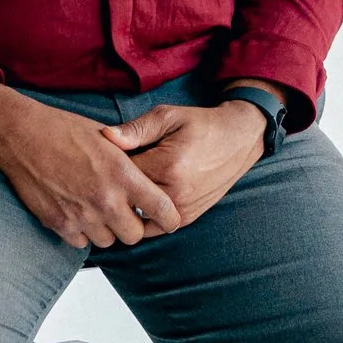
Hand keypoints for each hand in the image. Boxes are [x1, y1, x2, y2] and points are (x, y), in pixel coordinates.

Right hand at [0, 73, 185, 251]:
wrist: (21, 136)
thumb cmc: (63, 130)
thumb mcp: (107, 138)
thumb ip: (129, 162)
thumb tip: (147, 179)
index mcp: (123, 175)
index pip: (162, 211)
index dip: (168, 218)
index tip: (165, 216)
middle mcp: (105, 200)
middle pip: (135, 235)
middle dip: (133, 226)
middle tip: (125, 212)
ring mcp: (81, 215)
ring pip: (108, 242)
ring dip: (107, 229)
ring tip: (98, 209)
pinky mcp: (59, 224)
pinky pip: (81, 243)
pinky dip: (82, 232)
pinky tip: (77, 211)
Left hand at [99, 96, 267, 229]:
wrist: (239, 140)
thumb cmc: (201, 125)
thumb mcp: (168, 116)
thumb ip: (136, 129)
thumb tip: (105, 136)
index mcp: (167, 166)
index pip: (120, 175)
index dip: (107, 166)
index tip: (103, 158)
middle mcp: (176, 194)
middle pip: (126, 199)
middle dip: (115, 188)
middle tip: (109, 174)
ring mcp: (183, 210)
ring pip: (137, 217)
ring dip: (127, 206)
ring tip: (122, 188)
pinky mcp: (188, 218)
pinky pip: (153, 226)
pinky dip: (141, 216)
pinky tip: (137, 200)